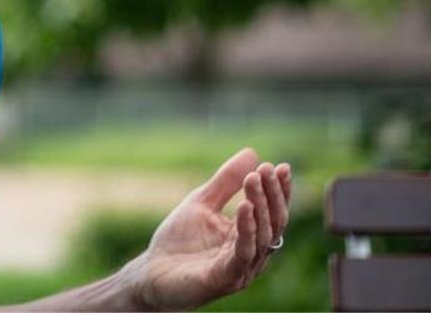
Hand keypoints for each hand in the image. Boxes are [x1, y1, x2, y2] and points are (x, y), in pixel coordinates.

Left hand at [129, 148, 290, 310]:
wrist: (151, 272)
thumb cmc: (178, 241)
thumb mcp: (202, 202)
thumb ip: (226, 181)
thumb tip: (253, 153)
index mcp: (248, 237)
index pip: (272, 213)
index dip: (278, 191)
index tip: (280, 167)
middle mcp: (251, 255)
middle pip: (272, 224)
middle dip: (271, 195)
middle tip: (266, 170)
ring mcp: (240, 269)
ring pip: (262, 238)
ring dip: (260, 207)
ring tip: (254, 180)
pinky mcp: (224, 278)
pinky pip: (242, 254)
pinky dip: (246, 229)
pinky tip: (244, 206)